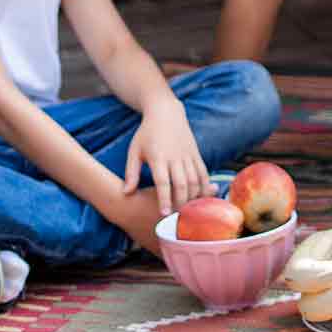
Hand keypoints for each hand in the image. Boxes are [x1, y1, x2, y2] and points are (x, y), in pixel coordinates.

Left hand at [123, 94, 209, 216]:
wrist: (166, 112)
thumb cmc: (146, 134)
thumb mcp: (134, 151)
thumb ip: (131, 173)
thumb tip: (126, 193)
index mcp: (158, 157)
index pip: (163, 182)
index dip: (164, 199)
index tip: (164, 214)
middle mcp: (175, 156)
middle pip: (182, 184)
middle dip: (181, 203)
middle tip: (178, 218)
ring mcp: (188, 155)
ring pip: (195, 179)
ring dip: (193, 197)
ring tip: (189, 211)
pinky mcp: (196, 153)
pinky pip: (203, 172)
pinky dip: (204, 186)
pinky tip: (201, 197)